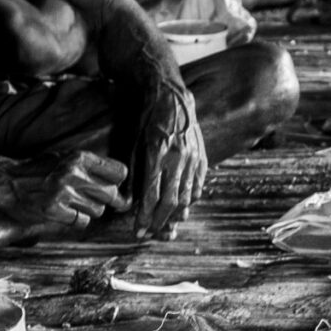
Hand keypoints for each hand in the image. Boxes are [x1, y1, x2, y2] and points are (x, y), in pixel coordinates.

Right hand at [0, 150, 129, 229]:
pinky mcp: (53, 210)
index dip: (117, 182)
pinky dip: (76, 220)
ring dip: (89, 210)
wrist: (7, 182)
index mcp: (79, 157)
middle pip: (111, 194)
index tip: (113, 186)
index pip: (119, 172)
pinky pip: (82, 222)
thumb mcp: (66, 159)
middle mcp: (73, 172)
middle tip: (101, 201)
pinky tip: (64, 212)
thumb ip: (92, 169)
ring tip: (73, 203)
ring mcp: (62, 192)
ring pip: (98, 210)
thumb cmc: (41, 171)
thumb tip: (123, 189)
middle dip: (109, 201)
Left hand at [125, 75, 208, 237]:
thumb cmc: (147, 119)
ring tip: (165, 226)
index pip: (151, 196)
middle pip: (170, 201)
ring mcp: (194, 158)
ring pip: (187, 196)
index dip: (144, 218)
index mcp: (157, 155)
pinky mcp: (203, 156)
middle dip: (158, 222)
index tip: (137, 232)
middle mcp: (178, 158)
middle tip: (149, 234)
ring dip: (175, 215)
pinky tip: (181, 207)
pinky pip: (198, 185)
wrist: (171, 96)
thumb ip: (133, 175)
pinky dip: (190, 200)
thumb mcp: (134, 144)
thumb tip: (128, 203)